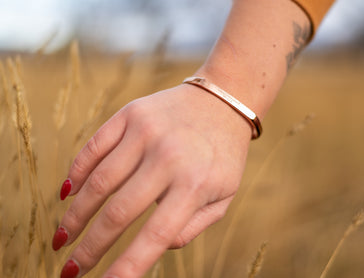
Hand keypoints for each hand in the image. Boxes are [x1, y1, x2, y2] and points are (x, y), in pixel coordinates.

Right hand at [53, 83, 251, 277]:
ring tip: (63, 238)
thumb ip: (193, 226)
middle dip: (90, 247)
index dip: (128, 266)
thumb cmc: (223, 154)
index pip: (155, 236)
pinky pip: (94, 147)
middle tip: (71, 270)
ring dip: (75, 216)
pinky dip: (77, 173)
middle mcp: (168, 157)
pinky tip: (69, 194)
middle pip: (118, 212)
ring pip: (99, 181)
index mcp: (195, 184)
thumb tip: (159, 247)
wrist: (223, 99)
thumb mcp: (223, 194)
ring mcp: (146, 132)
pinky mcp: (131, 114)